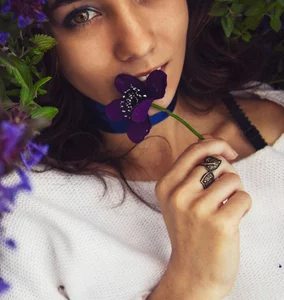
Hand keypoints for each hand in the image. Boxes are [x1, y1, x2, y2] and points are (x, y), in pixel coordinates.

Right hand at [154, 135, 251, 297]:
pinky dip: (244, 206)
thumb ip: (192, 170)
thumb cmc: (191, 232)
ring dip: (236, 192)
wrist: (194, 272)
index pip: (194, 150)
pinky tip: (233, 219)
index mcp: (165, 185)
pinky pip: (243, 197)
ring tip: (226, 208)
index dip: (216, 144)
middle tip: (225, 192)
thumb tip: (211, 138)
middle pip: (216, 162)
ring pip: (232, 179)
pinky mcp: (219, 223)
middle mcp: (178, 194)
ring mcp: (197, 209)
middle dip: (228, 172)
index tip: (229, 152)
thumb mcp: (180, 199)